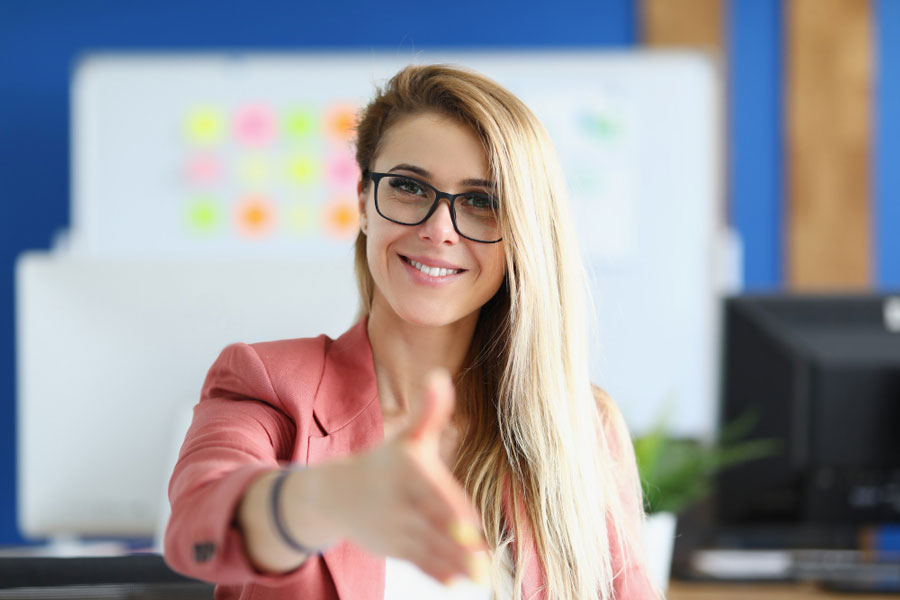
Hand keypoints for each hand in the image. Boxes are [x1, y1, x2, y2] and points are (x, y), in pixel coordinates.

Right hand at [325, 369, 488, 583]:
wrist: (336, 494)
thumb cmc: (383, 462)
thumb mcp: (408, 436)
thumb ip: (429, 411)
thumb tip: (440, 376)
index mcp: (407, 473)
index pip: (432, 493)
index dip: (451, 510)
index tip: (471, 525)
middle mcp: (400, 502)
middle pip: (433, 525)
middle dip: (457, 544)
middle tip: (483, 560)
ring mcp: (395, 528)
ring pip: (428, 547)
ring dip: (454, 563)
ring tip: (479, 576)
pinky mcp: (393, 548)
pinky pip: (415, 561)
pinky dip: (434, 572)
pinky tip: (455, 583)